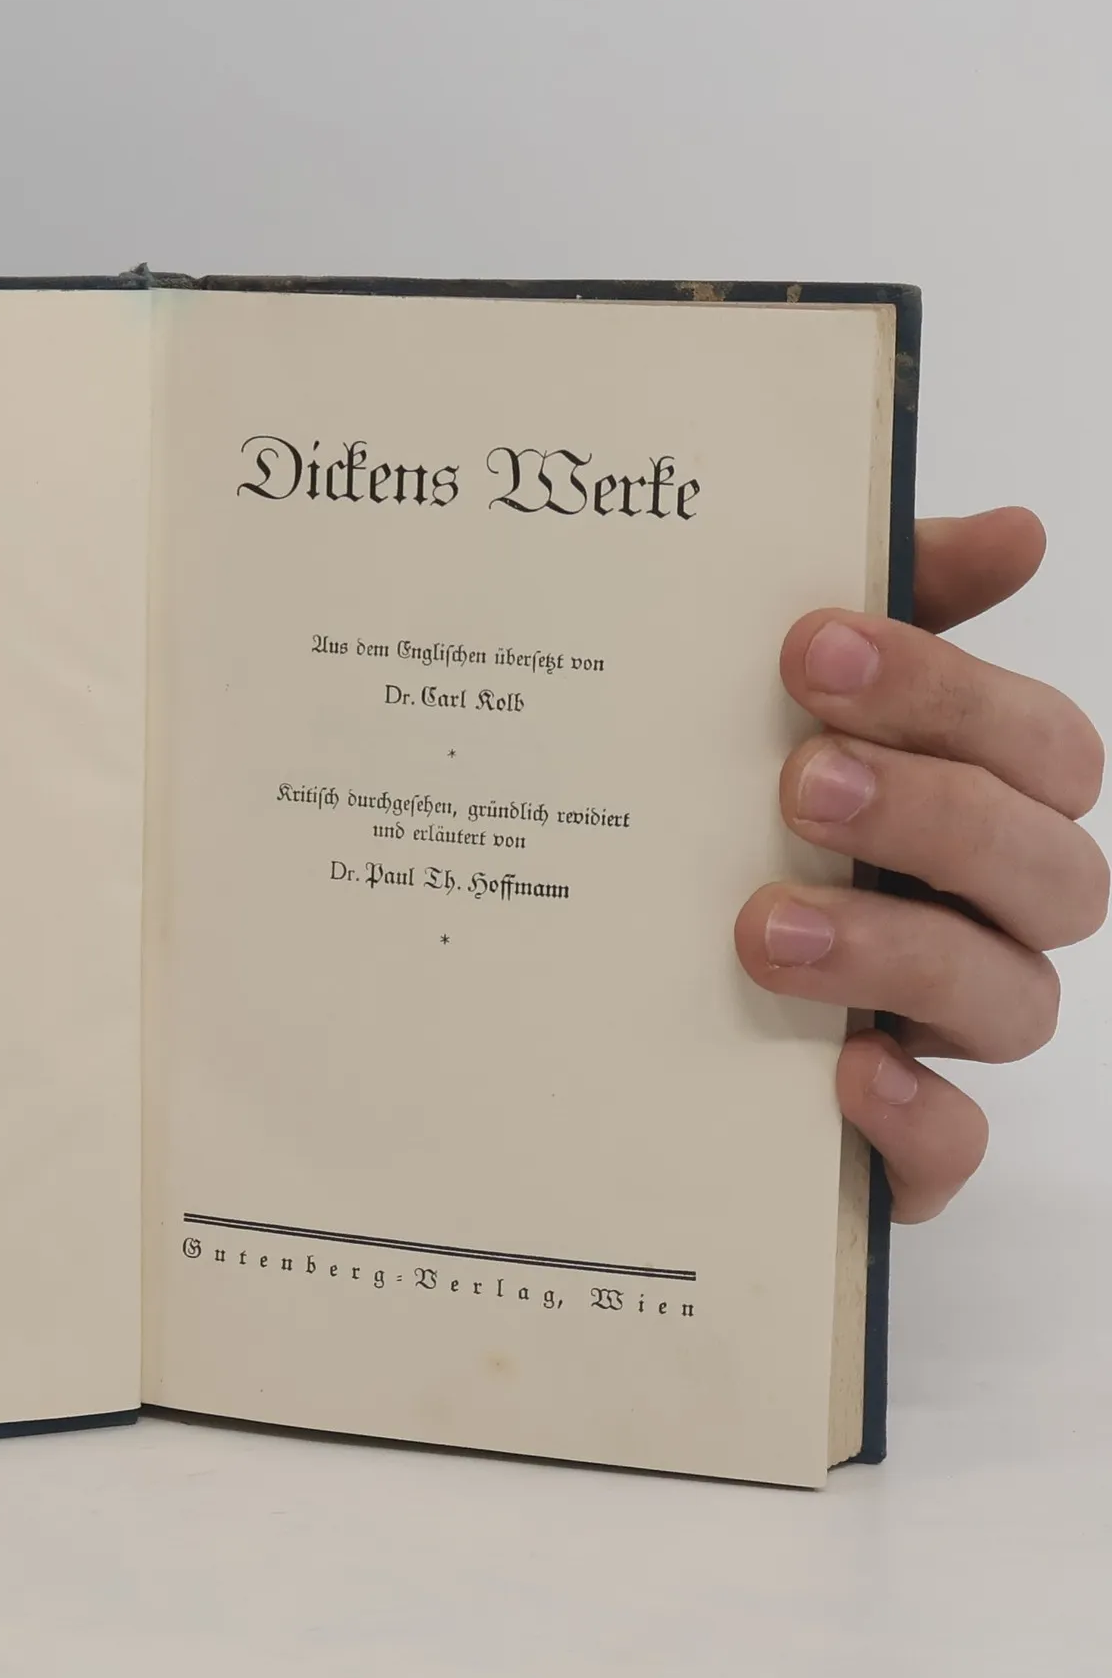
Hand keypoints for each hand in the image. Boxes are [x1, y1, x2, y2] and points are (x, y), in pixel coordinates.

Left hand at [736, 508, 1105, 1222]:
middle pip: (1051, 870)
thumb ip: (897, 615)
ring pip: (1011, 1002)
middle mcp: (987, 917)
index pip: (1038, 745)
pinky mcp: (898, 1139)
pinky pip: (952, 1148)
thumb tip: (1016, 529)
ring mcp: (947, 1032)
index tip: (809, 645)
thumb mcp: (793, 709)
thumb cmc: (750, 821)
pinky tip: (842, 1071)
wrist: (627, 987)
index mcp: (982, 806)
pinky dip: (914, 1117)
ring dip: (899, 952)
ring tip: (763, 924)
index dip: (945, 690)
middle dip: (932, 813)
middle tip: (797, 780)